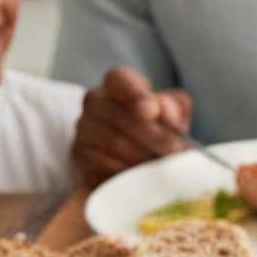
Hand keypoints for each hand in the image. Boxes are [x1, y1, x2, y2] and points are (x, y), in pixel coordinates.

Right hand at [71, 66, 193, 186]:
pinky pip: (103, 167)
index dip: (134, 95)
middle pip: (117, 116)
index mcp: (117, 82)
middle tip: (174, 149)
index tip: (151, 112)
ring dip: (142, 156)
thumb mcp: (175, 111)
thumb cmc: (161, 125)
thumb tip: (163, 109)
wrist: (144, 152)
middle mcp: (94, 101)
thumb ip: (174, 105)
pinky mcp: (81, 158)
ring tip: (163, 164)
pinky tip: (144, 176)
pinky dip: (128, 174)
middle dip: (151, 135)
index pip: (118, 80)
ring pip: (111, 143)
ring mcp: (83, 130)